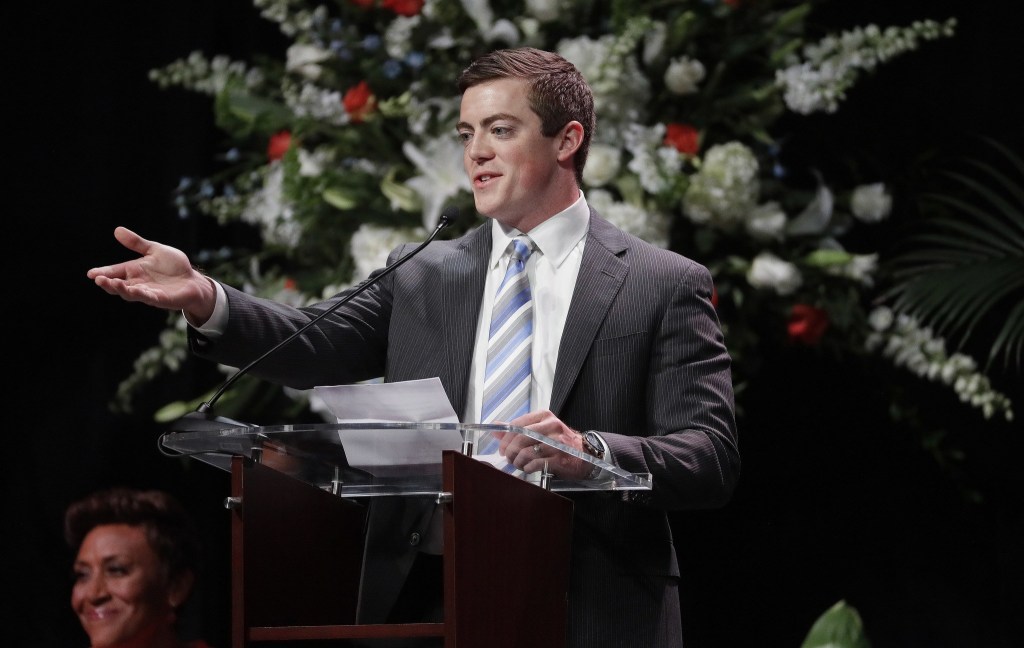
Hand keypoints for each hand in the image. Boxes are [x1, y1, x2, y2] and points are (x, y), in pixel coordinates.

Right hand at [87, 227, 216, 322]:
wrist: (193, 280)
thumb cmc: (174, 267)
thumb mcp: (154, 250)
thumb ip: (137, 243)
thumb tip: (117, 230)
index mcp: (134, 271)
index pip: (115, 272)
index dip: (103, 272)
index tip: (90, 273)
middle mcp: (138, 283)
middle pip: (118, 285)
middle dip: (108, 282)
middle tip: (98, 279)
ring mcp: (148, 292)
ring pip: (130, 293)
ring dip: (120, 289)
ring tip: (112, 283)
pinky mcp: (160, 299)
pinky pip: (148, 297)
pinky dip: (141, 294)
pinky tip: (135, 290)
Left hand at [497, 409, 593, 479]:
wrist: (586, 455)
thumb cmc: (560, 442)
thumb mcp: (540, 430)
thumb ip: (518, 429)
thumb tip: (496, 428)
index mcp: (545, 417)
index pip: (518, 424)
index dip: (506, 438)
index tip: (502, 447)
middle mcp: (551, 427)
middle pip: (520, 438)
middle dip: (510, 451)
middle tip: (508, 458)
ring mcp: (556, 443)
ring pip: (526, 452)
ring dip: (518, 461)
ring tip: (519, 464)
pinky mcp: (559, 458)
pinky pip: (535, 463)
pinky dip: (527, 468)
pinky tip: (528, 468)